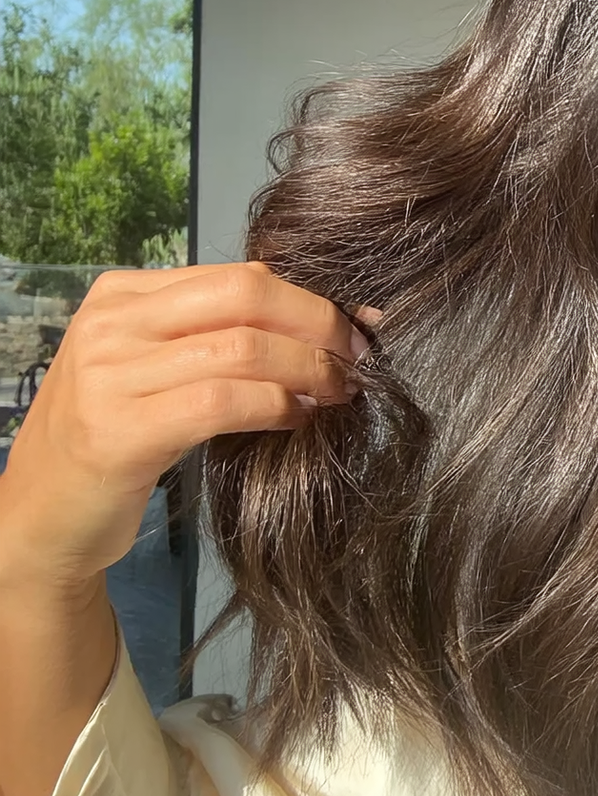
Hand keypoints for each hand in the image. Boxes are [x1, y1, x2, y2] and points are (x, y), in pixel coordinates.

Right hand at [0, 261, 379, 595]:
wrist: (42, 519)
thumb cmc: (118, 438)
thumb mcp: (159, 369)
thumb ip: (223, 335)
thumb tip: (333, 319)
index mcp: (122, 295)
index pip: (238, 276)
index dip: (310, 300)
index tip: (358, 328)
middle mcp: (111, 323)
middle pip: (247, 296)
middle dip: (318, 324)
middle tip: (357, 360)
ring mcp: (109, 374)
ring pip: (243, 349)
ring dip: (308, 371)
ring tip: (336, 394)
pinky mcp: (118, 430)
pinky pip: (222, 402)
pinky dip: (276, 408)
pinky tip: (298, 420)